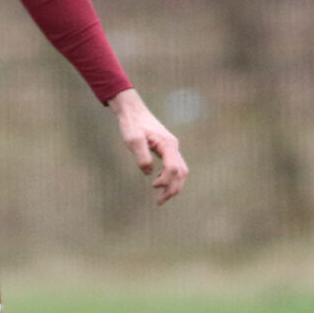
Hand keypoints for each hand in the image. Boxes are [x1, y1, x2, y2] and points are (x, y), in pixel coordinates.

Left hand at [108, 89, 187, 204]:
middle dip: (173, 189)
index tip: (152, 186)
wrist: (132, 110)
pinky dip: (170, 177)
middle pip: (182, 173)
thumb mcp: (133, 140)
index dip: (165, 181)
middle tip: (159, 202)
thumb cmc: (132, 124)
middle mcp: (173, 146)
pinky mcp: (167, 149)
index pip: (174, 169)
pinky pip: (174, 166)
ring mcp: (171, 147)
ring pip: (181, 171)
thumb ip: (142, 156)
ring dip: (173, 185)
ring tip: (160, 197)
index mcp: (168, 144)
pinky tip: (157, 181)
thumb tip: (148, 173)